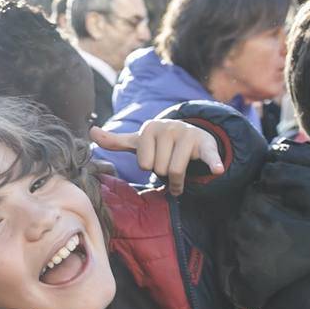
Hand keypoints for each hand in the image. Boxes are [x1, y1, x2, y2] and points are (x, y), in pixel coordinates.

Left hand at [91, 119, 224, 195]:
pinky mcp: (206, 144)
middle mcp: (170, 127)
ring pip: (176, 171)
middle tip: (168, 166)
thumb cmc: (159, 142)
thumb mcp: (138, 141)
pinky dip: (213, 164)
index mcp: (150, 127)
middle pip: (160, 168)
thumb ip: (115, 140)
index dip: (149, 167)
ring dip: (177, 182)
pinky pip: (209, 156)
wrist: (191, 135)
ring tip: (178, 177)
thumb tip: (91, 131)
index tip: (154, 160)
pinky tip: (218, 170)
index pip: (144, 163)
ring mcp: (189, 134)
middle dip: (163, 173)